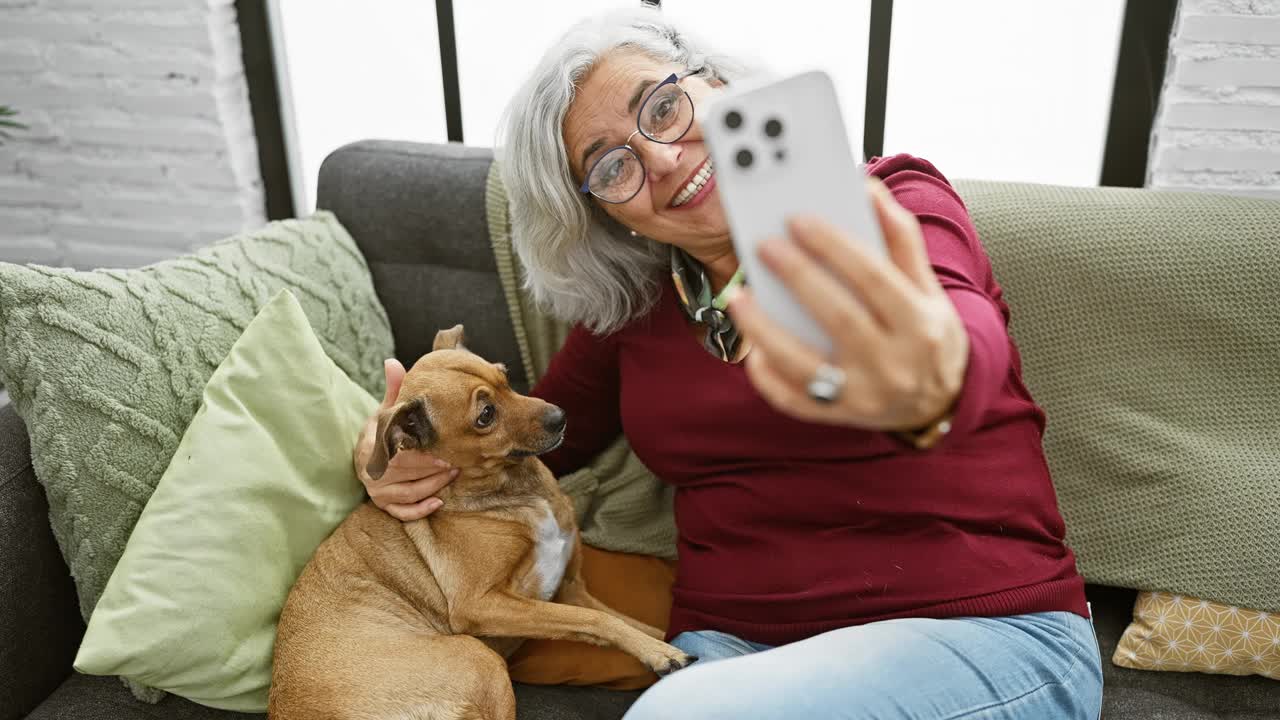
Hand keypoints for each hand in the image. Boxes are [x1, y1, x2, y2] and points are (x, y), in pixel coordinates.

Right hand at [354, 359, 457, 520]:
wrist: (365, 454)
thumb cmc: (382, 430)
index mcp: (371, 447)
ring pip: (410, 493)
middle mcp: (372, 473)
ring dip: (434, 485)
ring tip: (453, 475)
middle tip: (459, 462)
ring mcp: (377, 491)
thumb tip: (393, 362)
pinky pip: (402, 512)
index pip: (400, 455)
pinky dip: (420, 510)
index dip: (424, 456)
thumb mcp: (385, 410)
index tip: (445, 453)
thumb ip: (394, 390)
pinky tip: (438, 502)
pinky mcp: (384, 505)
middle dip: (435, 469)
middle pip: (408, 474)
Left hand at [727, 177, 968, 430]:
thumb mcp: (928, 287)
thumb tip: (867, 188)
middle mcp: (894, 364)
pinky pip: (794, 400)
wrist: (941, 402)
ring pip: (806, 365)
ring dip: (765, 331)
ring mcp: (864, 396)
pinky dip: (768, 375)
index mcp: (919, 324)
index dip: (833, 246)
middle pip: (839, 317)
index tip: (796, 218)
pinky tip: (750, 346)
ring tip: (738, 297)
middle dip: (798, 278)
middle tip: (763, 246)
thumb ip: (900, 239)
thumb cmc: (926, 332)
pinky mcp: (839, 417)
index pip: (873, 278)